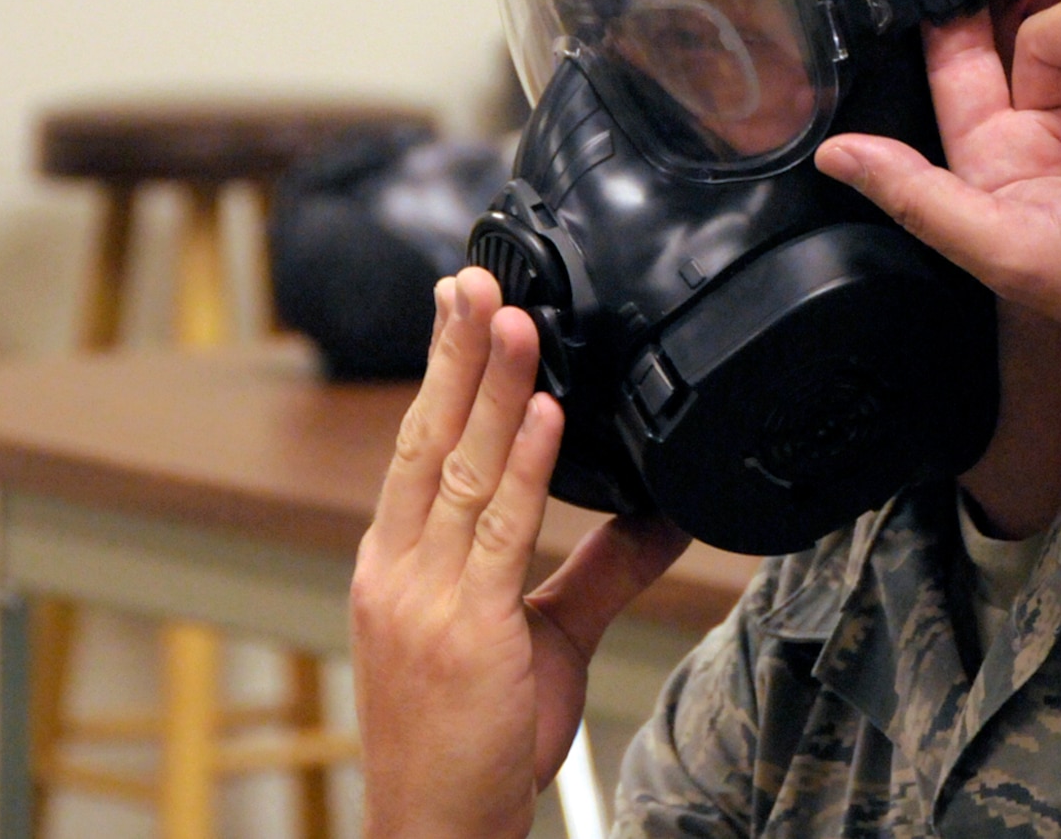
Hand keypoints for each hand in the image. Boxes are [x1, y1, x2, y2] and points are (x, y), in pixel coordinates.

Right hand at [351, 267, 688, 838]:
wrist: (438, 829)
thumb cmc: (473, 739)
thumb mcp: (542, 634)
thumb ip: (601, 565)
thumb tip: (663, 510)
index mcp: (397, 562)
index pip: (417, 444)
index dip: (440, 372)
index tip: (457, 302)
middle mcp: (399, 569)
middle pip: (429, 437)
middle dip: (454, 352)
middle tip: (474, 276)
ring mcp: (424, 598)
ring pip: (462, 470)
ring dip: (495, 388)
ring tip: (516, 319)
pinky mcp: (466, 631)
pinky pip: (502, 533)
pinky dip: (528, 468)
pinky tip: (549, 416)